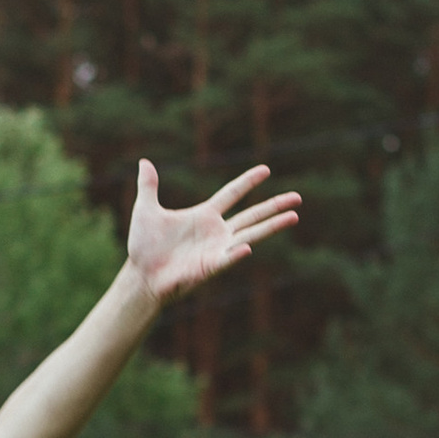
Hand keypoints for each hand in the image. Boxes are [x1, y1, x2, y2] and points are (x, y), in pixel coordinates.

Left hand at [125, 158, 301, 302]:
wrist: (140, 276)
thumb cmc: (144, 246)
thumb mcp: (146, 210)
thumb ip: (149, 186)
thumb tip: (144, 162)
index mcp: (204, 215)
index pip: (232, 194)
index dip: (247, 182)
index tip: (266, 169)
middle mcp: (216, 231)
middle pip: (252, 215)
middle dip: (274, 206)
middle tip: (298, 197)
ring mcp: (216, 249)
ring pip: (251, 234)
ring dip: (272, 226)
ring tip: (294, 217)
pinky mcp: (210, 267)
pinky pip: (227, 259)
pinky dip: (236, 253)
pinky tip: (249, 247)